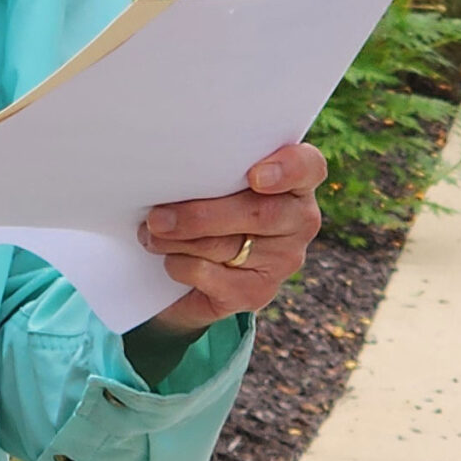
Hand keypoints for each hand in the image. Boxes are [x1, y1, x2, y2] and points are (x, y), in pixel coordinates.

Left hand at [137, 143, 326, 330]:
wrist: (196, 271)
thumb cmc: (209, 204)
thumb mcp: (215, 181)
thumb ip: (212, 170)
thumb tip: (171, 170)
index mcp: (295, 182)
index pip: (308, 168)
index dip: (288, 170)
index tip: (255, 176)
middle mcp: (299, 220)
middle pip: (259, 213)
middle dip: (201, 214)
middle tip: (158, 216)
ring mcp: (283, 260)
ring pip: (228, 245)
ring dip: (180, 239)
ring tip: (151, 232)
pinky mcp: (257, 292)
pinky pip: (212, 276)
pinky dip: (182, 265)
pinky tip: (169, 258)